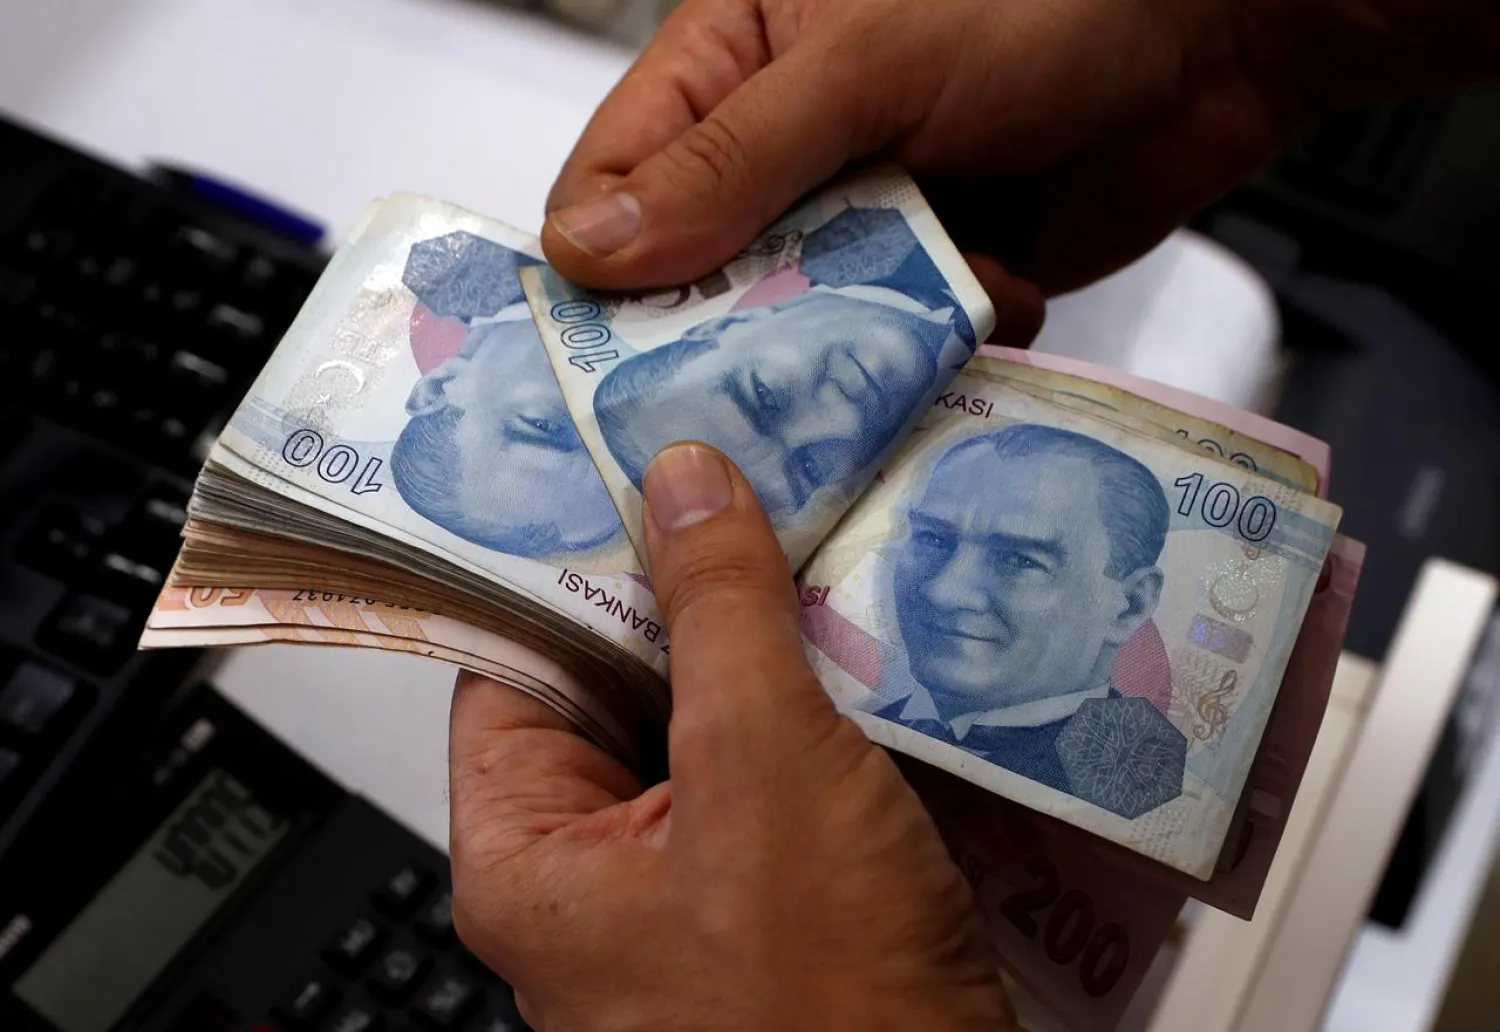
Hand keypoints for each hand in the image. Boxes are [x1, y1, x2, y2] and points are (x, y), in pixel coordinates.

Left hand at [448, 442, 1010, 1029]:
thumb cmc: (824, 1007)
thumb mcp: (765, 771)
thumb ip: (719, 616)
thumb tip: (683, 484)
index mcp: (528, 853)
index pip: (510, 657)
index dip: (562, 556)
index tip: (619, 465)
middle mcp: (592, 874)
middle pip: (614, 683)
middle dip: (683, 591)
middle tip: (733, 482)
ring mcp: (687, 886)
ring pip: (703, 723)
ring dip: (758, 645)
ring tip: (803, 536)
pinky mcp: (773, 897)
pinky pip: (771, 771)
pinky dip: (810, 707)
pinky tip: (858, 638)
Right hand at [541, 0, 1498, 331]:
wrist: (1220, 34)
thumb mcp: (864, 65)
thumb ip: (730, 161)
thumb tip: (590, 247)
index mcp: (729, 66)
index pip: (613, 183)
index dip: (601, 274)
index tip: (605, 364)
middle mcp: (782, 155)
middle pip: (696, 280)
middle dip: (731, 331)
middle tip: (757, 380)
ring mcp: (861, 222)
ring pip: (798, 328)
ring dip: (847, 344)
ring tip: (906, 320)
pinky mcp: (934, 280)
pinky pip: (891, 351)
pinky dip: (933, 346)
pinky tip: (988, 296)